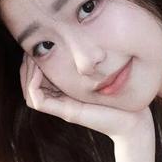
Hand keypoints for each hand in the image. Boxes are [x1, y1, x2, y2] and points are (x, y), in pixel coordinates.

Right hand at [19, 54, 153, 144]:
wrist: (134, 121)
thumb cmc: (122, 96)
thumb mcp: (103, 72)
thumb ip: (91, 61)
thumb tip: (82, 41)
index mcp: (67, 90)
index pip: (39, 76)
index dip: (34, 60)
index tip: (39, 43)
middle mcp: (61, 99)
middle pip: (29, 82)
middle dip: (27, 64)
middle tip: (31, 47)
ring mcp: (62, 106)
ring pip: (30, 91)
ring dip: (26, 73)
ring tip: (33, 56)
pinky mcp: (67, 112)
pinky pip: (37, 101)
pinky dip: (32, 84)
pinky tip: (40, 69)